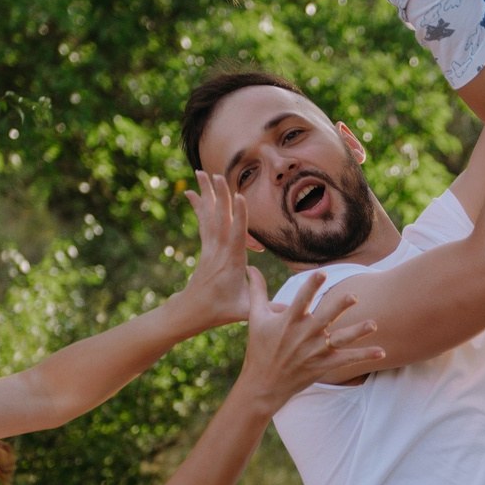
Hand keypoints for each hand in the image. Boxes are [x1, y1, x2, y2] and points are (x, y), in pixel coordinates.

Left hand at [170, 171, 252, 330]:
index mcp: (232, 262)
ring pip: (209, 215)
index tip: (239, 195)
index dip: (239, 215)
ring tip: (201, 172)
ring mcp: (210, 247)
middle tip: (216, 174)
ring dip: (206, 193)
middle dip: (219, 196)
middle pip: (220, 218)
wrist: (192, 311)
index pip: (236, 235)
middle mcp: (219, 251)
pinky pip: (202, 222)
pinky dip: (199, 205)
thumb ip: (268, 308)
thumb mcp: (246, 312)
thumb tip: (292, 310)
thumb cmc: (221, 311)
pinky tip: (192, 192)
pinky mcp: (205, 247)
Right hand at [239, 272, 381, 410]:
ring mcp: (314, 351)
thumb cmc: (259, 349)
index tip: (323, 273)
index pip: (301, 300)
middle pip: (325, 318)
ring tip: (373, 324)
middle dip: (339, 307)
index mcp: (289, 321)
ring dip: (357, 332)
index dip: (312, 286)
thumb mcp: (256, 318)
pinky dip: (364, 356)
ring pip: (340, 339)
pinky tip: (381, 352)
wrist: (262, 385)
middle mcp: (304, 335)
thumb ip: (257, 291)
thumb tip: (251, 267)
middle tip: (354, 296)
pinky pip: (347, 359)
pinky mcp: (323, 365)